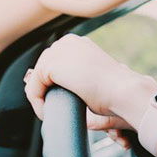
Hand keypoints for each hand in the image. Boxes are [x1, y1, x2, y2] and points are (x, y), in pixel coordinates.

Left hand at [23, 34, 156, 142]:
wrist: (124, 91)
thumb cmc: (117, 90)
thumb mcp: (92, 77)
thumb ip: (77, 75)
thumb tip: (62, 87)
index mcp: (77, 43)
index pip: (54, 62)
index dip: (53, 83)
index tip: (59, 100)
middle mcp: (66, 42)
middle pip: (43, 68)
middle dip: (44, 89)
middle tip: (51, 108)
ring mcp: (58, 51)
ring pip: (36, 79)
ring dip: (41, 98)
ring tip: (50, 112)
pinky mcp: (50, 66)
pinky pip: (33, 89)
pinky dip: (38, 104)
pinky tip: (48, 114)